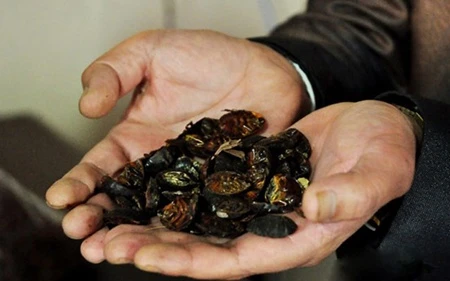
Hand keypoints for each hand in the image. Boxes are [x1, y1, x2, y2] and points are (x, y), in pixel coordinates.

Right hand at [45, 29, 304, 263]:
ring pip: (159, 219)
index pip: (98, 168)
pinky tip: (172, 250)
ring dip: (137, 238)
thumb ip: (112, 71)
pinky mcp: (224, 193)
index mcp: (134, 140)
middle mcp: (159, 169)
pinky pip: (204, 218)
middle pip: (124, 203)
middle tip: (84, 239)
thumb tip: (85, 106)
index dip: (78, 184)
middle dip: (101, 223)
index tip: (61, 199)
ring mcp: (191, 184)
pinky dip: (188, 236)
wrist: (264, 68)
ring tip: (115, 252)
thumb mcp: (150, 51)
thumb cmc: (208, 57)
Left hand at [50, 95, 416, 278]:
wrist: (373, 130)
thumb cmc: (382, 154)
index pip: (236, 260)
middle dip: (156, 248)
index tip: (149, 257)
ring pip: (195, 219)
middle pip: (203, 246)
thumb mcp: (375, 171)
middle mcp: (266, 225)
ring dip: (153, 221)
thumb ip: (350, 193)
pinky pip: (203, 187)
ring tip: (109, 221)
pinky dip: (174, 189)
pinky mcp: (245, 175)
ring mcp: (252, 200)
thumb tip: (319, 204)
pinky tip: (144, 185)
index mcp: (294, 236)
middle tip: (106, 245)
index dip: (193, 263)